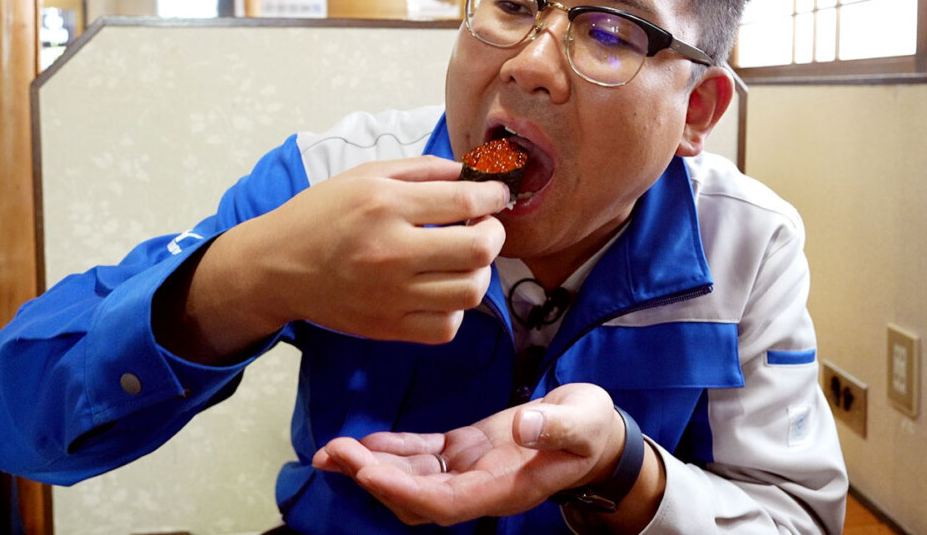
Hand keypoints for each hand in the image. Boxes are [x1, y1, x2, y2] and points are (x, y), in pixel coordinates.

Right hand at [173, 156, 509, 358]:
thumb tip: (472, 174)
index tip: (498, 194)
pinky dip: (456, 307)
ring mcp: (390, 295)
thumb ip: (421, 170)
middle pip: (478, 249)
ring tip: (465, 257)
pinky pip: (447, 326)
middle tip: (485, 224)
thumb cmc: (320, 215)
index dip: (494, 196)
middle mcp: (390, 251)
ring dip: (480, 270)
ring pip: (470, 291)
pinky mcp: (387, 328)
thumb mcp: (365, 175)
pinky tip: (442, 289)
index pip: (464, 200)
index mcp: (384, 205)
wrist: (276, 267)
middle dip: (494, 232)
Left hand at [312, 383, 623, 525]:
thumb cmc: (591, 431)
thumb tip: (525, 425)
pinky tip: (365, 442)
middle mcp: (480, 487)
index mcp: (506, 488)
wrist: (593, 432)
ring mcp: (470, 471)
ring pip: (412, 477)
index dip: (405, 491)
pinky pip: (421, 455)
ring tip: (333, 451)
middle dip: (372, 478)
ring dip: (371, 465)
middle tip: (333, 453)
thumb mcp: (585, 423)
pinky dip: (391, 449)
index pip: (446, 503)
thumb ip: (556, 427)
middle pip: (416, 496)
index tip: (369, 472)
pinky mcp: (465, 451)